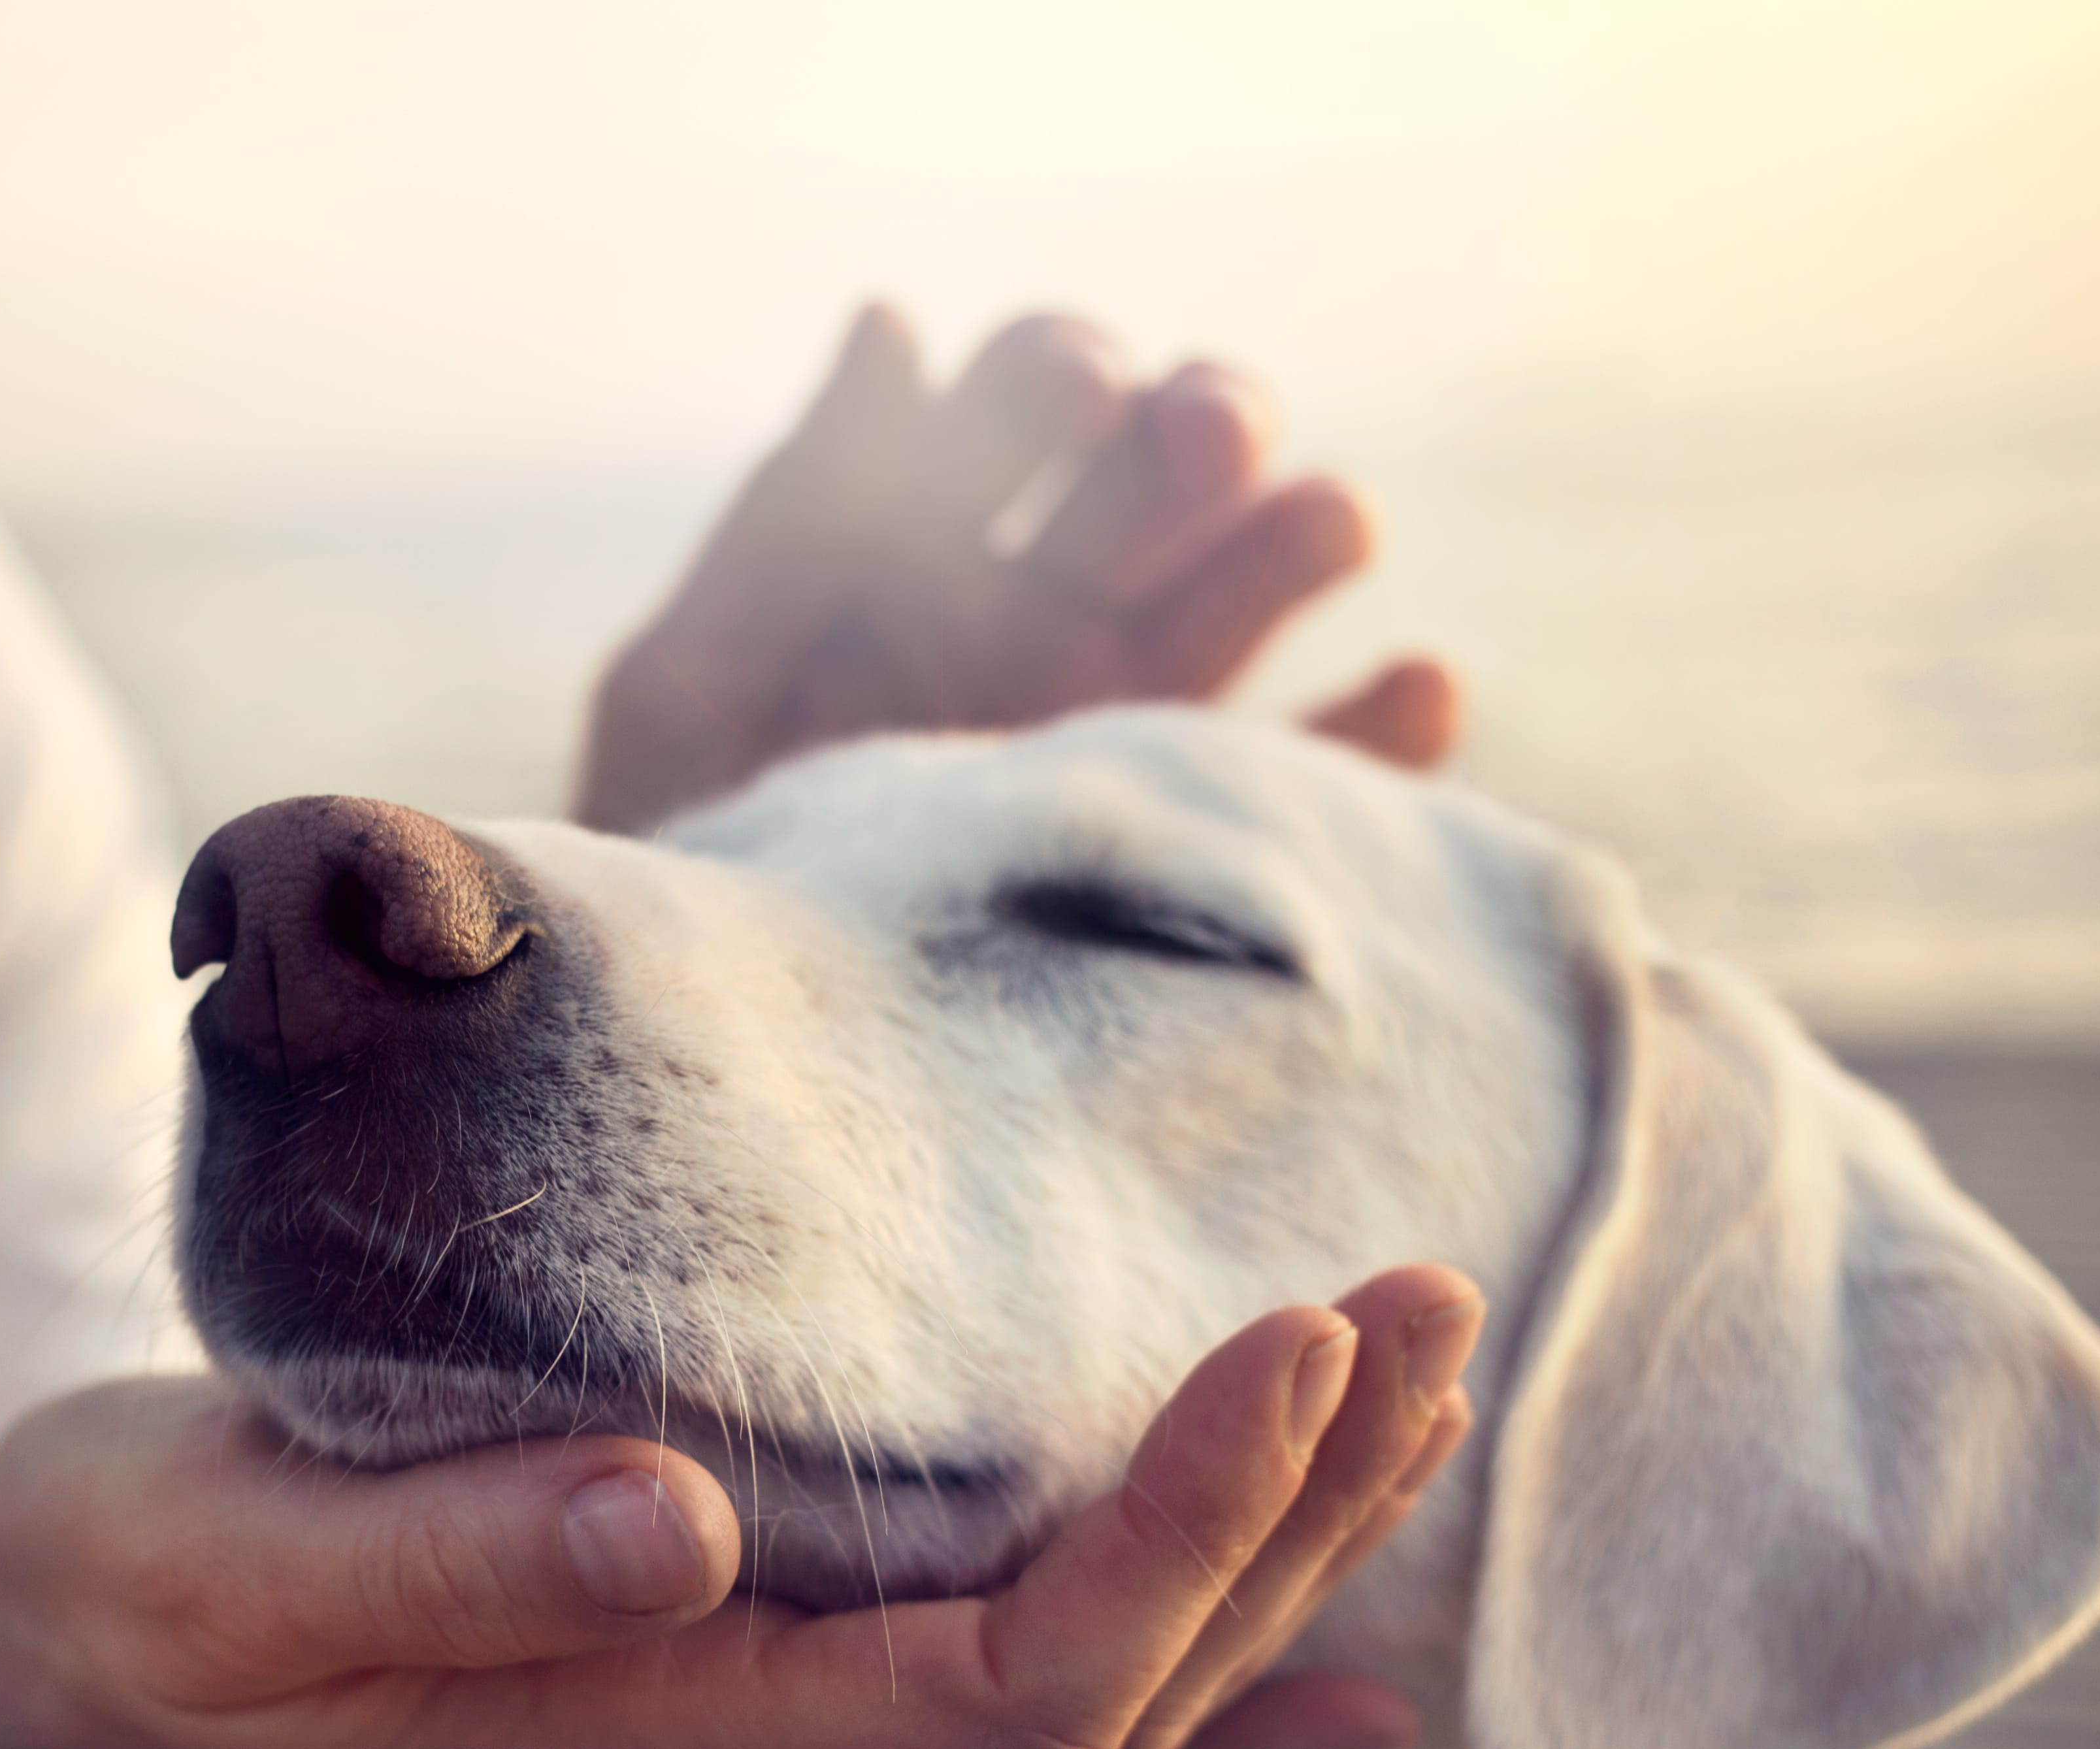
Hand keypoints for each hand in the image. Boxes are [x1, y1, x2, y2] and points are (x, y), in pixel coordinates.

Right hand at [0, 1268, 1477, 1748]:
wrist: (86, 1658)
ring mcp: (779, 1734)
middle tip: (1419, 1307)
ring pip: (1105, 1699)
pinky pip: (1034, 1706)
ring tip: (1416, 1388)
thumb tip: (673, 1514)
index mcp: (671, 1748)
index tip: (1292, 1344)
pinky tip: (1335, 1655)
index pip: (1011, 1689)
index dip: (1178, 1537)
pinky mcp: (764, 1662)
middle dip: (1290, 1516)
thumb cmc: (146, 1597)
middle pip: (1115, 1700)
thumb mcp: (233, 1567)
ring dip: (1278, 1554)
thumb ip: (449, 1560)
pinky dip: (1201, 1674)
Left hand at [575, 306, 1459, 836]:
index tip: (1074, 390)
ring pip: (1259, 590)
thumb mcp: (692, 697)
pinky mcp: (1210, 852)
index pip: (1028, 402)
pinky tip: (1415, 686)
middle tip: (1205, 436)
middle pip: (1167, 474)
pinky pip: (1331, 782)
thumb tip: (892, 318)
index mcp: (931, 550)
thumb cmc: (684, 878)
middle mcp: (1056, 617)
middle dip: (1199, 429)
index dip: (1057, 375)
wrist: (737, 1079)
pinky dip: (1389, 730)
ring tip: (1328, 522)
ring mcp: (1142, 729)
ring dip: (1303, 533)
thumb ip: (786, 525)